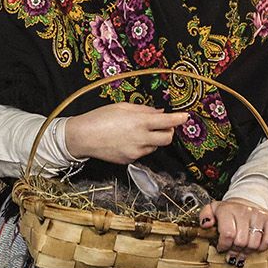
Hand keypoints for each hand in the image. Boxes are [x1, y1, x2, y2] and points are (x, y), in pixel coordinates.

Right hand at [64, 103, 188, 164]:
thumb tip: (160, 113)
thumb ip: (144, 110)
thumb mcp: (122, 107)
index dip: (179, 119)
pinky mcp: (129, 160)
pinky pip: (142, 153)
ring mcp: (135, 152)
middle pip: (167, 138)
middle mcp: (141, 138)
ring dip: (153, 139)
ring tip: (137, 132)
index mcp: (139, 122)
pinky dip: (140, 146)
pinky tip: (127, 140)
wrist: (83, 137)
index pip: (167, 121)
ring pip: (155, 147)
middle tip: (163, 125)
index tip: (185, 116)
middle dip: (169, 131)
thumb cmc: (100, 117)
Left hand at [198, 198, 267, 264]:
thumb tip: (206, 224)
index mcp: (227, 209)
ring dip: (246, 252)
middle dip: (234, 251)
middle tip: (231, 253)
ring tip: (240, 252)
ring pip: (253, 244)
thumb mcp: (212, 210)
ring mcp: (258, 215)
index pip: (228, 234)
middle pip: (241, 242)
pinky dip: (261, 248)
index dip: (224, 246)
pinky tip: (253, 248)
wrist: (246, 201)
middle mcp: (244, 211)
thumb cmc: (228, 210)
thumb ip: (204, 216)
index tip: (221, 248)